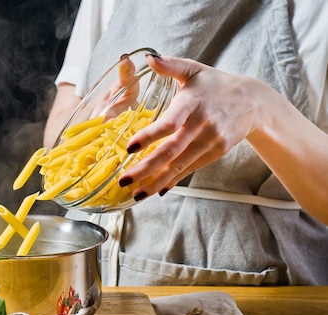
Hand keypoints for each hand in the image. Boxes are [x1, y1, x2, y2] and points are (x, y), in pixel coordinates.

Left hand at [118, 55, 260, 198]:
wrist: (253, 101)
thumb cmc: (215, 84)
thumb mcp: (194, 70)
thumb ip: (170, 65)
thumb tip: (148, 58)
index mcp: (192, 103)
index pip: (169, 123)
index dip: (149, 136)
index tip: (130, 147)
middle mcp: (201, 125)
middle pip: (171, 151)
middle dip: (145, 168)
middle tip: (124, 180)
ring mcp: (210, 142)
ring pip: (179, 166)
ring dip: (156, 181)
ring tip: (136, 194)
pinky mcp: (215, 153)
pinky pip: (189, 170)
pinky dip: (172, 181)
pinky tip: (155, 189)